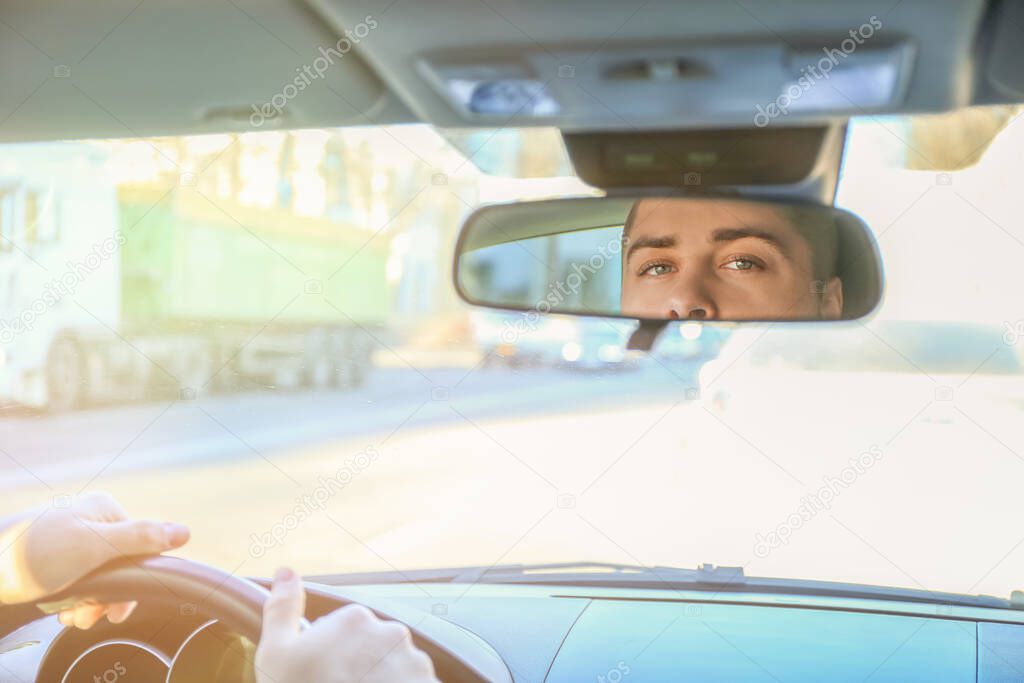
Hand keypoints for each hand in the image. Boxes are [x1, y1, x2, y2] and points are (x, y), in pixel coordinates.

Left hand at [0, 491, 189, 627]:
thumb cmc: (32, 555)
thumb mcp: (93, 546)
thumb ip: (141, 537)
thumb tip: (185, 532)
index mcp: (105, 511)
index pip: (141, 549)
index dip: (132, 584)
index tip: (116, 610)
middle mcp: (90, 522)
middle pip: (120, 566)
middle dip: (106, 597)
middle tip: (88, 615)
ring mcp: (71, 540)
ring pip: (98, 578)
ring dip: (88, 603)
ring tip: (70, 614)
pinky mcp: (53, 559)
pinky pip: (77, 581)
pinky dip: (71, 600)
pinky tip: (60, 608)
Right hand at [255, 567, 438, 682]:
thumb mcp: (277, 655)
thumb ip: (282, 608)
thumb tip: (285, 571)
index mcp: (355, 618)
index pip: (342, 632)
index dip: (327, 658)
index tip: (319, 676)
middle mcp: (392, 632)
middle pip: (371, 650)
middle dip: (358, 669)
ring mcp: (415, 662)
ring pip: (395, 670)